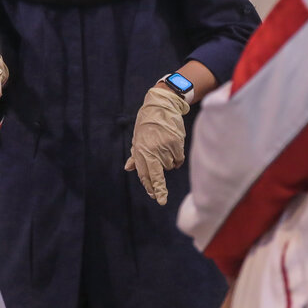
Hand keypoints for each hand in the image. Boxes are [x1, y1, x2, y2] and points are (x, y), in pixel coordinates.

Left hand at [124, 85, 188, 204]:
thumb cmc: (148, 123)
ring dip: (168, 162)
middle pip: (157, 175)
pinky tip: (173, 148)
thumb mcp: (138, 138)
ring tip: (164, 147)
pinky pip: (178, 160)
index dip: (149, 185)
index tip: (153, 196)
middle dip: (158, 189)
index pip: (144, 173)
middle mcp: (151, 151)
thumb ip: (135, 155)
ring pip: (169, 166)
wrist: (162, 106)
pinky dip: (177, 158)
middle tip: (161, 200)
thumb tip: (128, 168)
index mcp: (140, 150)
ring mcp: (164, 148)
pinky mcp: (176, 144)